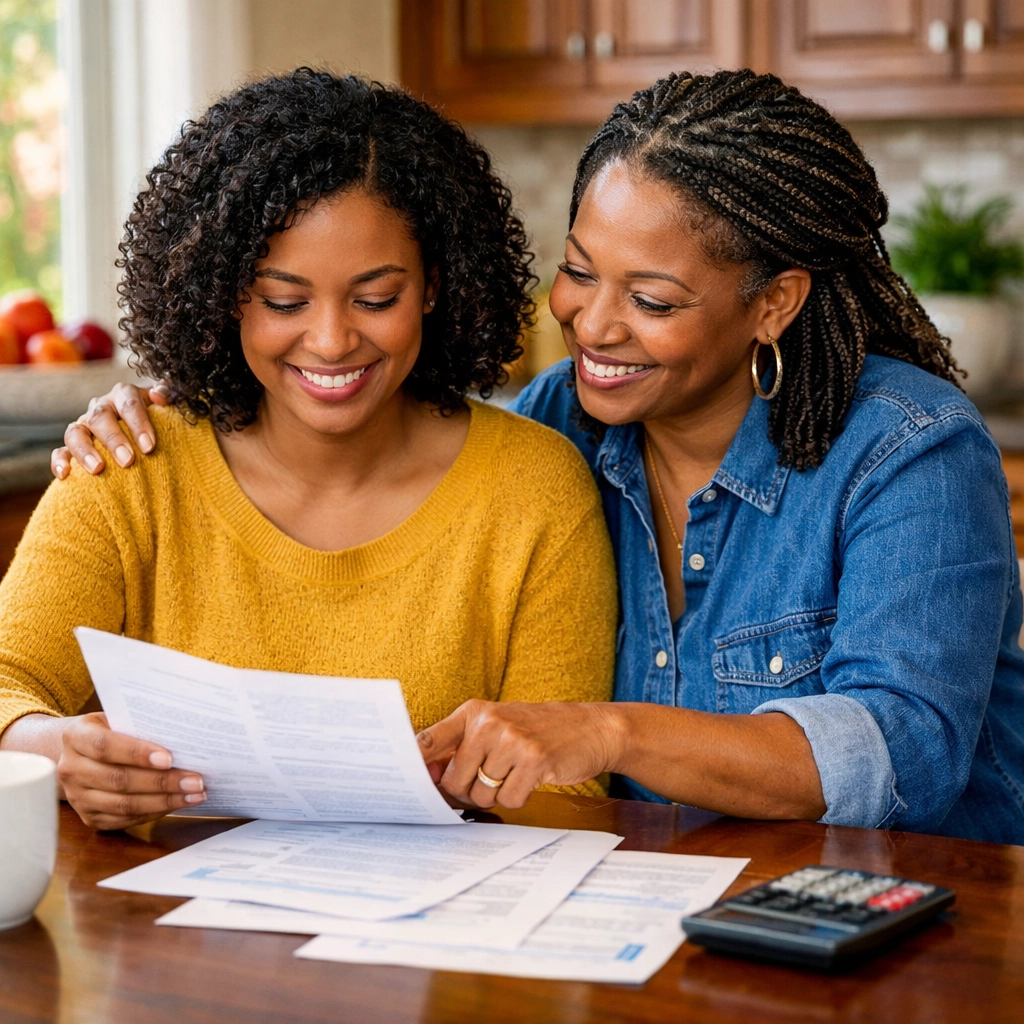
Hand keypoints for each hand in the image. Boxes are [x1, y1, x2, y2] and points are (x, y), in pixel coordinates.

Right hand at [51, 382, 171, 478]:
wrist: (143, 433)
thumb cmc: (159, 420)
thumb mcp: (167, 406)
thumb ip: (168, 395)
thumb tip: (159, 396)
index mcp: (123, 395)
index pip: (128, 402)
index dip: (138, 422)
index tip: (149, 446)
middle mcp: (101, 407)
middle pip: (100, 417)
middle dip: (114, 439)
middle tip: (128, 461)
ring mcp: (84, 426)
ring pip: (75, 432)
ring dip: (85, 450)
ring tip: (98, 469)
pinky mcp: (72, 446)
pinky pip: (60, 451)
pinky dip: (60, 461)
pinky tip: (65, 475)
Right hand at [57, 712, 204, 829]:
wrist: (81, 752)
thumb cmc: (111, 729)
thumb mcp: (118, 718)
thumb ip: (141, 725)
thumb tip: (184, 737)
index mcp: (75, 736)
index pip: (105, 746)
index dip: (137, 753)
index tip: (169, 758)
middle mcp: (70, 768)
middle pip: (118, 780)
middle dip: (162, 782)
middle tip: (195, 781)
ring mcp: (78, 796)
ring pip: (123, 805)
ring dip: (164, 801)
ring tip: (194, 795)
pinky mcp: (89, 817)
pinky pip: (125, 819)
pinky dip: (155, 812)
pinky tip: (178, 803)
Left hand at [417, 700, 622, 809]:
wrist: (591, 728)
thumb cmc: (539, 732)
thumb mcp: (499, 727)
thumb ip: (463, 747)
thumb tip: (428, 776)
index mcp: (474, 711)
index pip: (429, 741)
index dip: (415, 767)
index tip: (404, 785)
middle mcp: (489, 722)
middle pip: (454, 780)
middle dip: (468, 791)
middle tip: (492, 779)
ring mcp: (512, 740)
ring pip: (481, 794)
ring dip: (496, 795)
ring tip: (515, 773)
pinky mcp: (534, 760)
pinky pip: (508, 800)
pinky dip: (518, 798)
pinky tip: (532, 779)